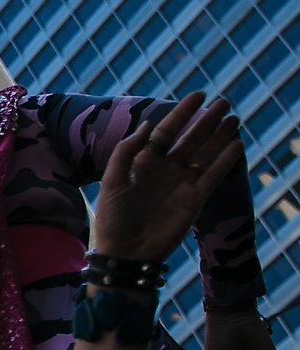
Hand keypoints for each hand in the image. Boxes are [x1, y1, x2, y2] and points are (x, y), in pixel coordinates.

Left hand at [89, 93, 243, 263]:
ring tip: (234, 119)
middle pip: (190, 140)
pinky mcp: (194, 200)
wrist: (125, 254)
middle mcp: (165, 171)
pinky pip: (213, 176)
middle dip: (207, 121)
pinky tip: (236, 145)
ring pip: (205, 155)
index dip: (182, 113)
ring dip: (220, 137)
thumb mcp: (112, 181)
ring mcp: (181, 185)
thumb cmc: (113, 219)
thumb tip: (149, 124)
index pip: (166, 132)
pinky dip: (225, 161)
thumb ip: (127, 151)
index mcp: (143, 164)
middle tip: (224, 102)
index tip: (198, 95)